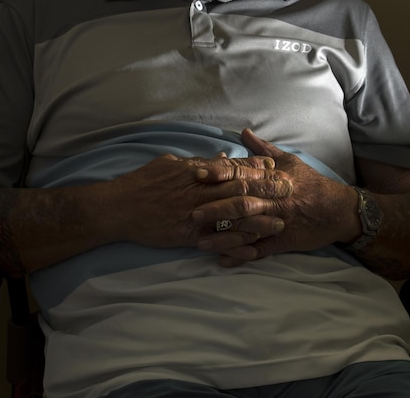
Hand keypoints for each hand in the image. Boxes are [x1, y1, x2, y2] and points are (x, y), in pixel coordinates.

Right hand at [105, 151, 291, 250]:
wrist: (120, 208)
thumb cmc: (142, 183)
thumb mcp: (169, 164)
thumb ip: (196, 162)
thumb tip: (219, 158)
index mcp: (196, 172)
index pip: (232, 167)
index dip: (256, 168)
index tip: (276, 167)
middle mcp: (199, 192)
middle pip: (240, 190)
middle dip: (267, 191)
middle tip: (289, 192)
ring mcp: (196, 215)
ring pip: (235, 217)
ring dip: (260, 220)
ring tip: (281, 223)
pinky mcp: (189, 235)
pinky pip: (219, 242)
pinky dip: (238, 247)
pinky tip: (254, 251)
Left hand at [201, 129, 357, 266]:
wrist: (339, 210)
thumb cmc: (310, 183)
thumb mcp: (289, 162)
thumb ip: (263, 150)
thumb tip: (244, 132)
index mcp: (272, 178)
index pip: (242, 173)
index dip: (220, 173)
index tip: (199, 174)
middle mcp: (273, 198)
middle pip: (241, 201)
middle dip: (216, 207)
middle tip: (192, 211)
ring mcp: (277, 221)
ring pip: (247, 229)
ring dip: (223, 236)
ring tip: (200, 242)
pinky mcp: (283, 241)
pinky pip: (260, 250)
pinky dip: (241, 256)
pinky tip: (223, 261)